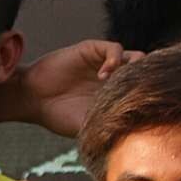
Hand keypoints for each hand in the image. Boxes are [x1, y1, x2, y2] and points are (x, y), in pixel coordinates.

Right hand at [0, 39, 135, 135]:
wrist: (31, 99)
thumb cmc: (57, 115)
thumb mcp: (89, 124)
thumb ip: (110, 122)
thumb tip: (138, 132)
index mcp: (114, 94)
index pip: (142, 88)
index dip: (148, 93)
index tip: (146, 106)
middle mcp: (112, 76)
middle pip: (144, 71)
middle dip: (147, 79)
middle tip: (141, 91)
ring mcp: (102, 62)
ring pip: (134, 56)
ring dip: (134, 67)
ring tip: (122, 81)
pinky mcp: (91, 50)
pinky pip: (114, 48)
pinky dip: (114, 59)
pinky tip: (104, 74)